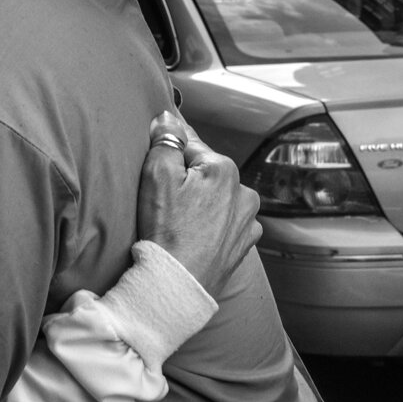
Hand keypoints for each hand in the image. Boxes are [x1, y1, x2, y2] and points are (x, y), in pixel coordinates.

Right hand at [135, 110, 261, 296]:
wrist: (177, 284)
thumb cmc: (165, 230)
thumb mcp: (155, 176)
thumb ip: (165, 140)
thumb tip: (168, 117)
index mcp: (224, 168)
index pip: (190, 146)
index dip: (169, 156)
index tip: (157, 171)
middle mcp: (244, 192)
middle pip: (206, 173)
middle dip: (187, 181)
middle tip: (163, 202)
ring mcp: (247, 221)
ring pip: (218, 199)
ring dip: (201, 204)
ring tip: (178, 222)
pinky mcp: (243, 245)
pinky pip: (225, 224)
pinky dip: (211, 226)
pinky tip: (193, 236)